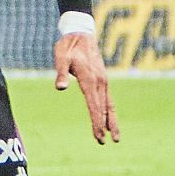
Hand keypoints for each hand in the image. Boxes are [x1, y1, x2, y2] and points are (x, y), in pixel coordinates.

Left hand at [54, 30, 119, 144]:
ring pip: (109, 105)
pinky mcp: (103, 80)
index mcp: (90, 78)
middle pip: (103, 108)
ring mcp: (103, 81)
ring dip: (111, 121)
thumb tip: (60, 88)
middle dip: (103, 125)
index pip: (94, 104)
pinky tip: (109, 122)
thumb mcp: (61, 57)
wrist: (81, 33)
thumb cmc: (68, 46)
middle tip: (103, 142)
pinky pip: (108, 99)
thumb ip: (60, 72)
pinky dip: (110, 112)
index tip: (98, 135)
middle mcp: (100, 81)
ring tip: (114, 138)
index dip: (96, 121)